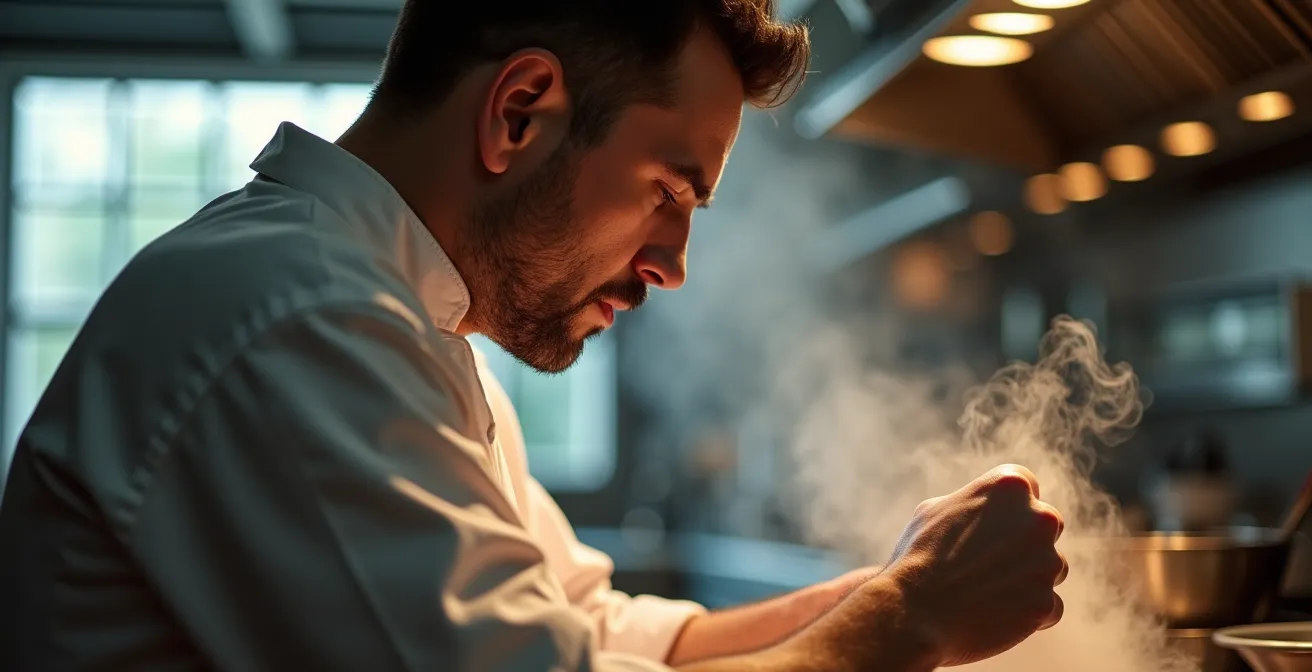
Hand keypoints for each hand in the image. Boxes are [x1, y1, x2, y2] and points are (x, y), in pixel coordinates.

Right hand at [882, 464, 1066, 666]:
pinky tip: (996, 615)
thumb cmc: (918, 556)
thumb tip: (981, 510)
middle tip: (989, 560)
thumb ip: (971, 503)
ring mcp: (1047, 562)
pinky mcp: (1046, 603)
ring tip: (986, 590)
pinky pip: (1049, 606)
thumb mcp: (934, 510)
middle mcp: (1038, 518)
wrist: (913, 613)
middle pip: (1046, 525)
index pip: (1027, 484)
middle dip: (1025, 540)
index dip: (1009, 505)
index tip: (992, 523)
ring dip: (1029, 577)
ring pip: (1052, 566)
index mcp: (1009, 485)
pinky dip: (1028, 612)